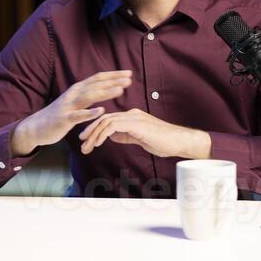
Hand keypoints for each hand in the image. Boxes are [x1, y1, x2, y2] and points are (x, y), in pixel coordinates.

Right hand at [11, 70, 131, 155]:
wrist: (36, 127)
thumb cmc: (59, 115)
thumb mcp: (74, 102)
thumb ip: (87, 95)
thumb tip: (104, 89)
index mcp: (77, 89)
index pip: (98, 78)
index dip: (113, 75)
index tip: (129, 73)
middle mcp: (73, 93)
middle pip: (96, 84)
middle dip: (113, 80)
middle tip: (129, 78)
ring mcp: (69, 106)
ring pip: (89, 96)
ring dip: (105, 92)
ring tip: (120, 90)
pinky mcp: (65, 119)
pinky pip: (78, 115)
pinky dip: (90, 112)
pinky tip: (101, 111)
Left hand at [78, 108, 210, 159]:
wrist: (179, 141)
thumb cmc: (164, 142)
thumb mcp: (141, 139)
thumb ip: (126, 136)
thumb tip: (112, 137)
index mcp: (132, 117)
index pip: (108, 120)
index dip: (96, 129)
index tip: (86, 139)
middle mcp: (131, 114)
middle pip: (104, 119)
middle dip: (90, 131)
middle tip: (81, 143)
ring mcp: (133, 117)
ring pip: (106, 121)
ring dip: (93, 134)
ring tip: (86, 146)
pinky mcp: (135, 123)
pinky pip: (113, 126)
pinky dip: (103, 134)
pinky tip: (98, 143)